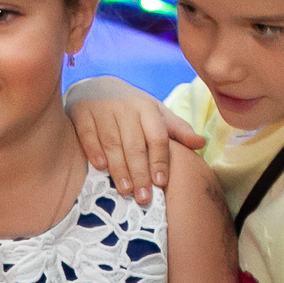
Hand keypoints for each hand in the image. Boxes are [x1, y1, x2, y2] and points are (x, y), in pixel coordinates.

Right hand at [66, 77, 202, 205]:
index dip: (159, 160)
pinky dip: (94, 150)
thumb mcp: (156, 113)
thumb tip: (201, 143)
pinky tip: (100, 167)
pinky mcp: (82, 112)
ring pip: (112, 142)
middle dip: (140, 172)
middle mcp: (126, 107)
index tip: (161, 182)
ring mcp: (102, 109)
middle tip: (143, 197)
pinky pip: (88, 133)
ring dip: (119, 167)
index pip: (157, 137)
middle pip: (135, 144)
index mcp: (147, 108)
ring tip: (125, 190)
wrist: (96, 85)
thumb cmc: (131, 107)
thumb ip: (177, 130)